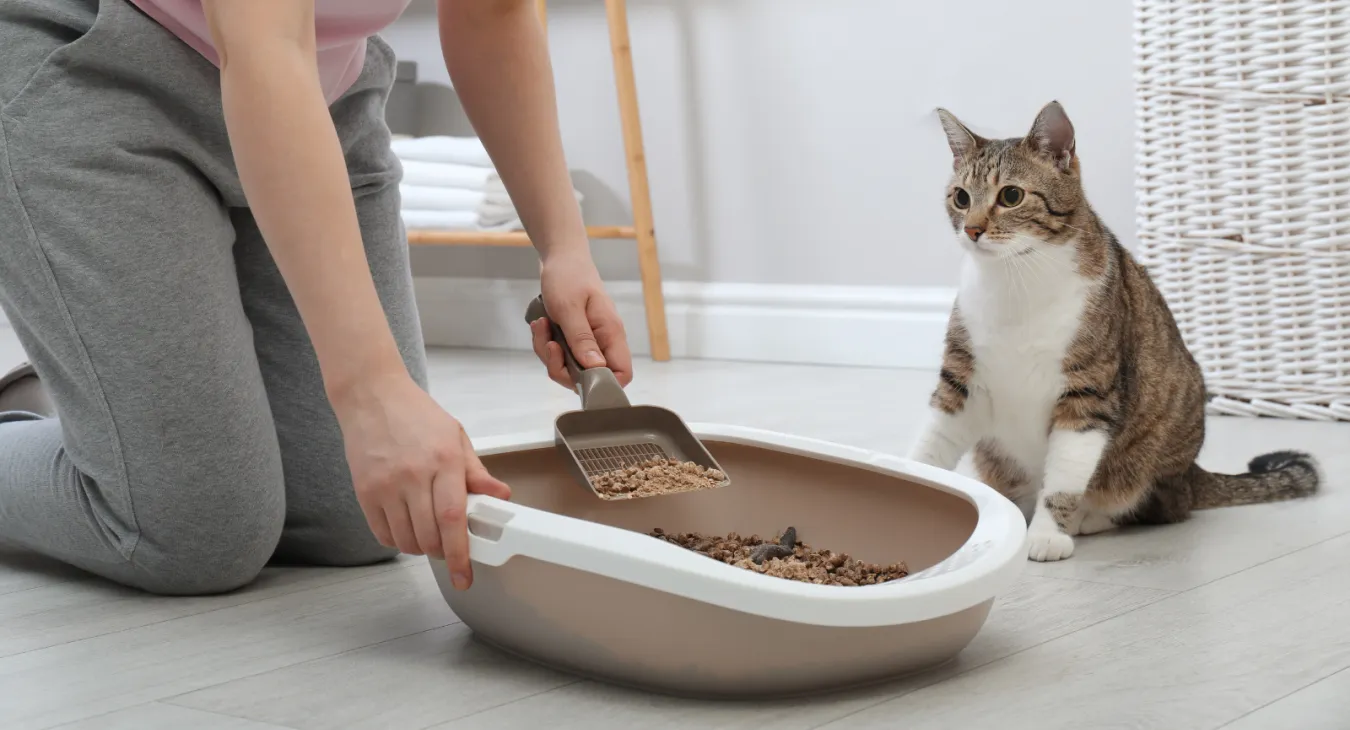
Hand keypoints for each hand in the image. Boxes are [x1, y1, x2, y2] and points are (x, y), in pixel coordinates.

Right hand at [332, 372, 510, 590]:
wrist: (371, 396)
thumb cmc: (416, 415)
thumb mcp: (456, 436)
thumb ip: (477, 472)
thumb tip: (501, 495)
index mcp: (443, 461)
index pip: (453, 518)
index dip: (461, 553)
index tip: (465, 575)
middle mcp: (413, 475)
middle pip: (429, 536)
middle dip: (442, 554)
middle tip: (449, 550)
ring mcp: (386, 485)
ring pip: (405, 540)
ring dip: (420, 548)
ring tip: (428, 534)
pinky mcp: (364, 492)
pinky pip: (382, 533)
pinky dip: (397, 540)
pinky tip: (406, 527)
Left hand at [530, 250, 632, 388]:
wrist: (561, 257)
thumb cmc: (569, 276)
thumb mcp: (570, 308)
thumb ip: (582, 340)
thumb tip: (596, 369)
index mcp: (611, 333)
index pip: (622, 373)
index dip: (603, 383)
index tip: (577, 375)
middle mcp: (603, 340)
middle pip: (590, 376)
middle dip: (562, 368)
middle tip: (550, 345)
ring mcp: (588, 340)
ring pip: (570, 368)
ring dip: (549, 354)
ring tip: (542, 327)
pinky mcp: (574, 338)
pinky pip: (560, 355)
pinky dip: (546, 345)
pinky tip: (541, 326)